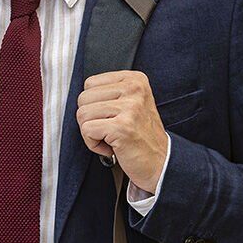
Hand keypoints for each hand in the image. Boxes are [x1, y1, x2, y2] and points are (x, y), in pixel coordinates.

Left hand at [76, 71, 168, 193]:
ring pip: (82, 114)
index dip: (94, 104)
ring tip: (111, 138)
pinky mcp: (122, 127)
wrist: (161, 162)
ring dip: (91, 133)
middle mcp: (134, 89)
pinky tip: (112, 147)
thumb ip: (110, 93)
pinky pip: (86, 130)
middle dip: (90, 119)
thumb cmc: (141, 136)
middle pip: (83, 98)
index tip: (111, 117)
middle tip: (110, 130)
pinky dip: (93, 144)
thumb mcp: (132, 103)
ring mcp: (129, 107)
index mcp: (134, 79)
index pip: (90, 83)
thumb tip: (81, 94)